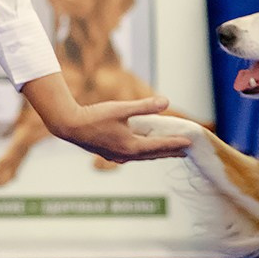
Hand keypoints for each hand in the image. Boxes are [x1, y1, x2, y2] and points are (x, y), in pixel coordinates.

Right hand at [20, 76, 193, 163]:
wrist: (69, 126)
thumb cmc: (94, 116)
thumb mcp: (121, 109)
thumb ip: (144, 106)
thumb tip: (166, 101)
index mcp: (130, 146)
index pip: (159, 147)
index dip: (175, 144)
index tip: (189, 143)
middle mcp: (125, 155)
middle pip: (153, 154)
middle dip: (170, 151)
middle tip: (185, 150)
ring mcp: (117, 156)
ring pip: (143, 156)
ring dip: (157, 152)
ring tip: (169, 149)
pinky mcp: (109, 153)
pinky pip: (133, 154)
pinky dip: (143, 151)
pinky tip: (144, 147)